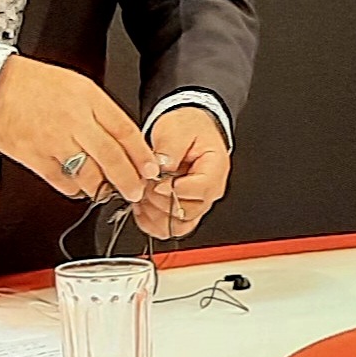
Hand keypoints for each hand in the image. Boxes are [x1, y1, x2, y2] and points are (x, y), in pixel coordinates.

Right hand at [0, 55, 159, 202]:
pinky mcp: (35, 158)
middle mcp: (74, 120)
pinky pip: (63, 183)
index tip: (150, 169)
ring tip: (106, 190)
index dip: (142, 155)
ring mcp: (54, 141)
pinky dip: (74, 189)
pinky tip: (78, 186)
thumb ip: (101, 111)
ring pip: (89, 175)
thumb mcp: (77, 85)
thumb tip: (123, 140)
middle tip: (135, 191)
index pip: (125, 131)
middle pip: (112, 158)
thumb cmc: (36, 84)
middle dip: (129, 180)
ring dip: (102, 188)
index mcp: (88, 98)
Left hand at [132, 106, 230, 239]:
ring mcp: (195, 204)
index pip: (199, 191)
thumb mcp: (177, 128)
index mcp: (215, 170)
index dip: (174, 189)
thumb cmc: (188, 128)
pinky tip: (141, 206)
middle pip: (187, 212)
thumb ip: (170, 147)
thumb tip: (161, 167)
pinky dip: (151, 222)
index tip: (156, 181)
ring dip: (154, 214)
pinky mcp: (182, 211)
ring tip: (141, 195)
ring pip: (177, 226)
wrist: (188, 129)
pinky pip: (168, 228)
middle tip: (145, 184)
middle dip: (160, 200)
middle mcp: (208, 192)